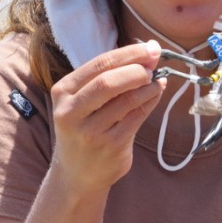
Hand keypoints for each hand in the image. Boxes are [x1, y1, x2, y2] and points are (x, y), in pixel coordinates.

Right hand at [50, 41, 164, 195]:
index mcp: (63, 92)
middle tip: (154, 64)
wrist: (77, 174)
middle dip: (137, 69)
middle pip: (109, 82)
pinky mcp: (111, 145)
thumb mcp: (83, 100)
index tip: (151, 48)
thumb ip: (110, 76)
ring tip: (158, 80)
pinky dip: (151, 100)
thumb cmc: (85, 127)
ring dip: (149, 86)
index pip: (99, 64)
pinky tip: (157, 93)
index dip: (129, 53)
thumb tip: (149, 53)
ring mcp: (90, 131)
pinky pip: (137, 116)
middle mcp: (71, 112)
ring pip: (127, 100)